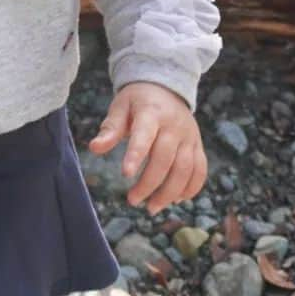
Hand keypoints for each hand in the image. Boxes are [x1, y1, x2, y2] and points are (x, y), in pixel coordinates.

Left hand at [89, 81, 206, 215]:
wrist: (167, 87)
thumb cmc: (137, 101)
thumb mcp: (120, 107)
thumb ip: (110, 129)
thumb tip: (94, 148)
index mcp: (151, 112)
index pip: (144, 135)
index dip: (136, 155)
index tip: (125, 174)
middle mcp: (174, 125)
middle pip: (165, 159)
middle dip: (149, 184)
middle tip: (133, 201)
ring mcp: (189, 136)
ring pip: (185, 169)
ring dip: (169, 192)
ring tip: (152, 207)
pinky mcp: (198, 145)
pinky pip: (200, 170)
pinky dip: (191, 188)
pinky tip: (175, 200)